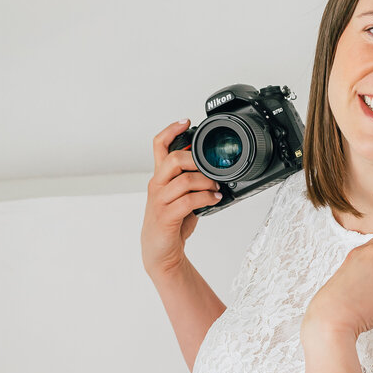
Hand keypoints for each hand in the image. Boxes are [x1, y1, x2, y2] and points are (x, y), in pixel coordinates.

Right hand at [140, 119, 222, 277]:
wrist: (160, 251)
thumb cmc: (172, 222)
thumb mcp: (181, 196)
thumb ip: (190, 180)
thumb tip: (212, 168)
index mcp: (160, 177)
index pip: (159, 145)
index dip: (171, 130)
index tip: (187, 121)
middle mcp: (157, 185)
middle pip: (172, 159)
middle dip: (195, 159)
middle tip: (210, 168)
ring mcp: (160, 200)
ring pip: (183, 179)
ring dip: (206, 181)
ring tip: (216, 187)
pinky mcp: (166, 216)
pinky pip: (188, 201)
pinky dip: (205, 197)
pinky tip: (214, 199)